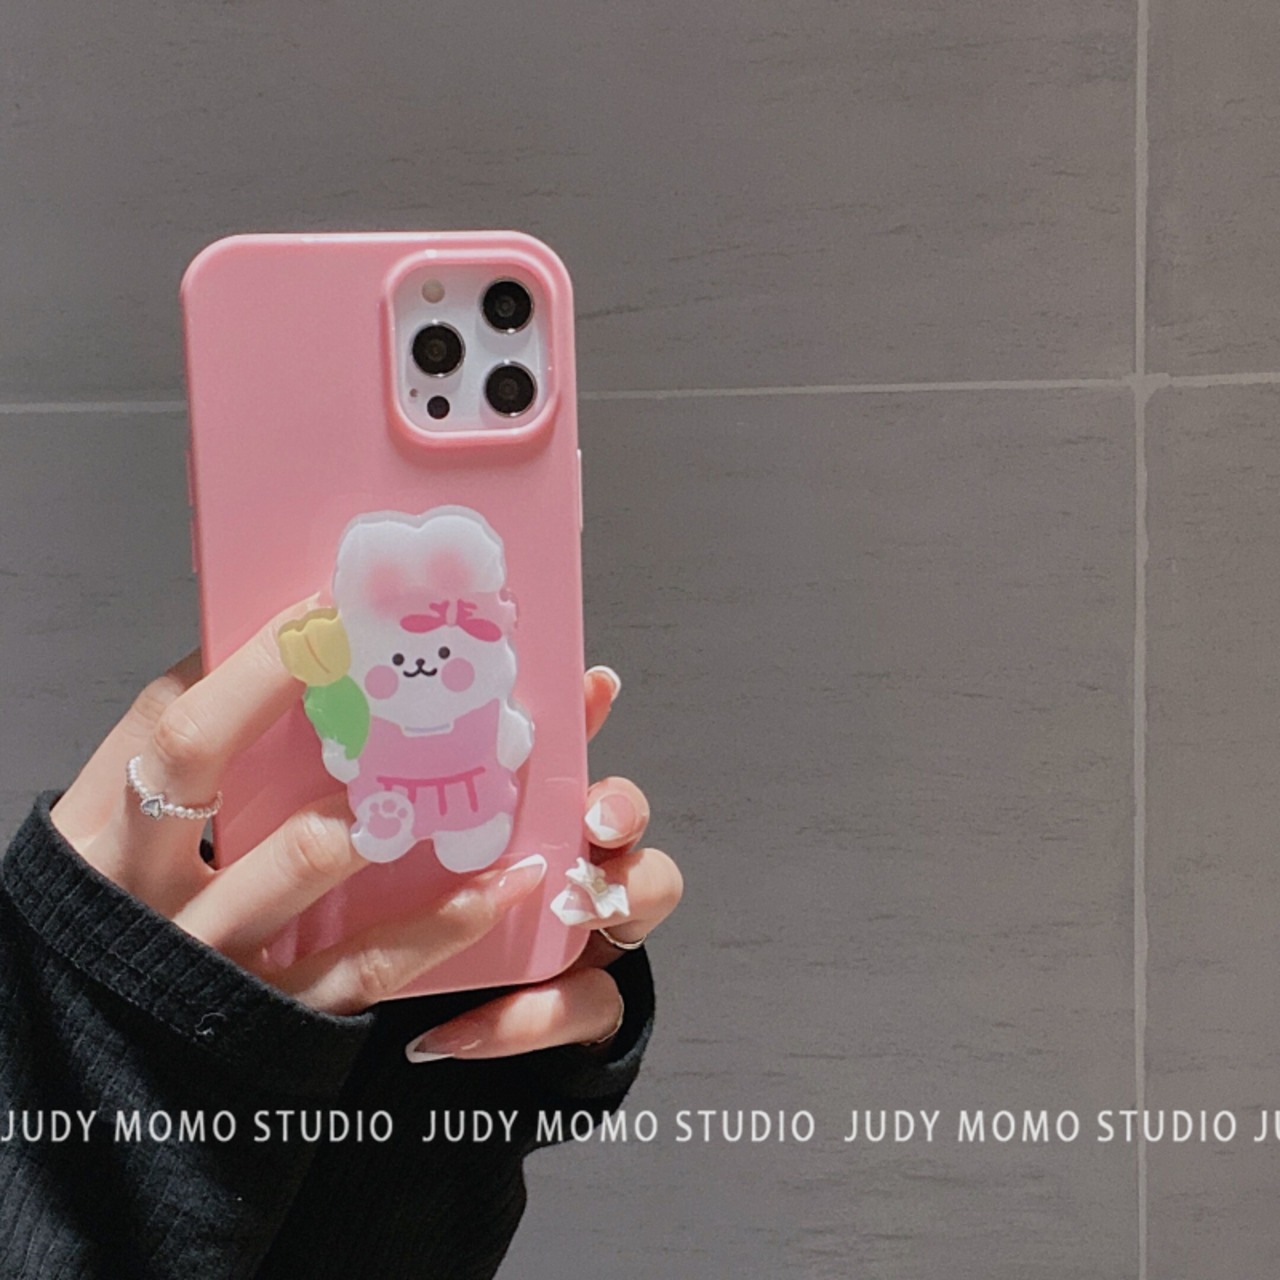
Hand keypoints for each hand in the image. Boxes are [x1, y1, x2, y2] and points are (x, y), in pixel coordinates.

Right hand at [48, 597, 680, 1039]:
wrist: (99, 1073)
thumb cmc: (123, 923)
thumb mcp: (119, 838)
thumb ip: (181, 753)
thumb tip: (265, 648)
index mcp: (103, 833)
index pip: (173, 724)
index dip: (250, 662)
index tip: (333, 606)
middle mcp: (149, 891)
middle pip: (218, 767)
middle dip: (304, 698)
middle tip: (403, 657)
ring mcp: (215, 958)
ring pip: (301, 858)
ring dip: (386, 799)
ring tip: (475, 757)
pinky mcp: (283, 1018)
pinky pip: (371, 963)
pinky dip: (447, 919)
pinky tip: (510, 878)